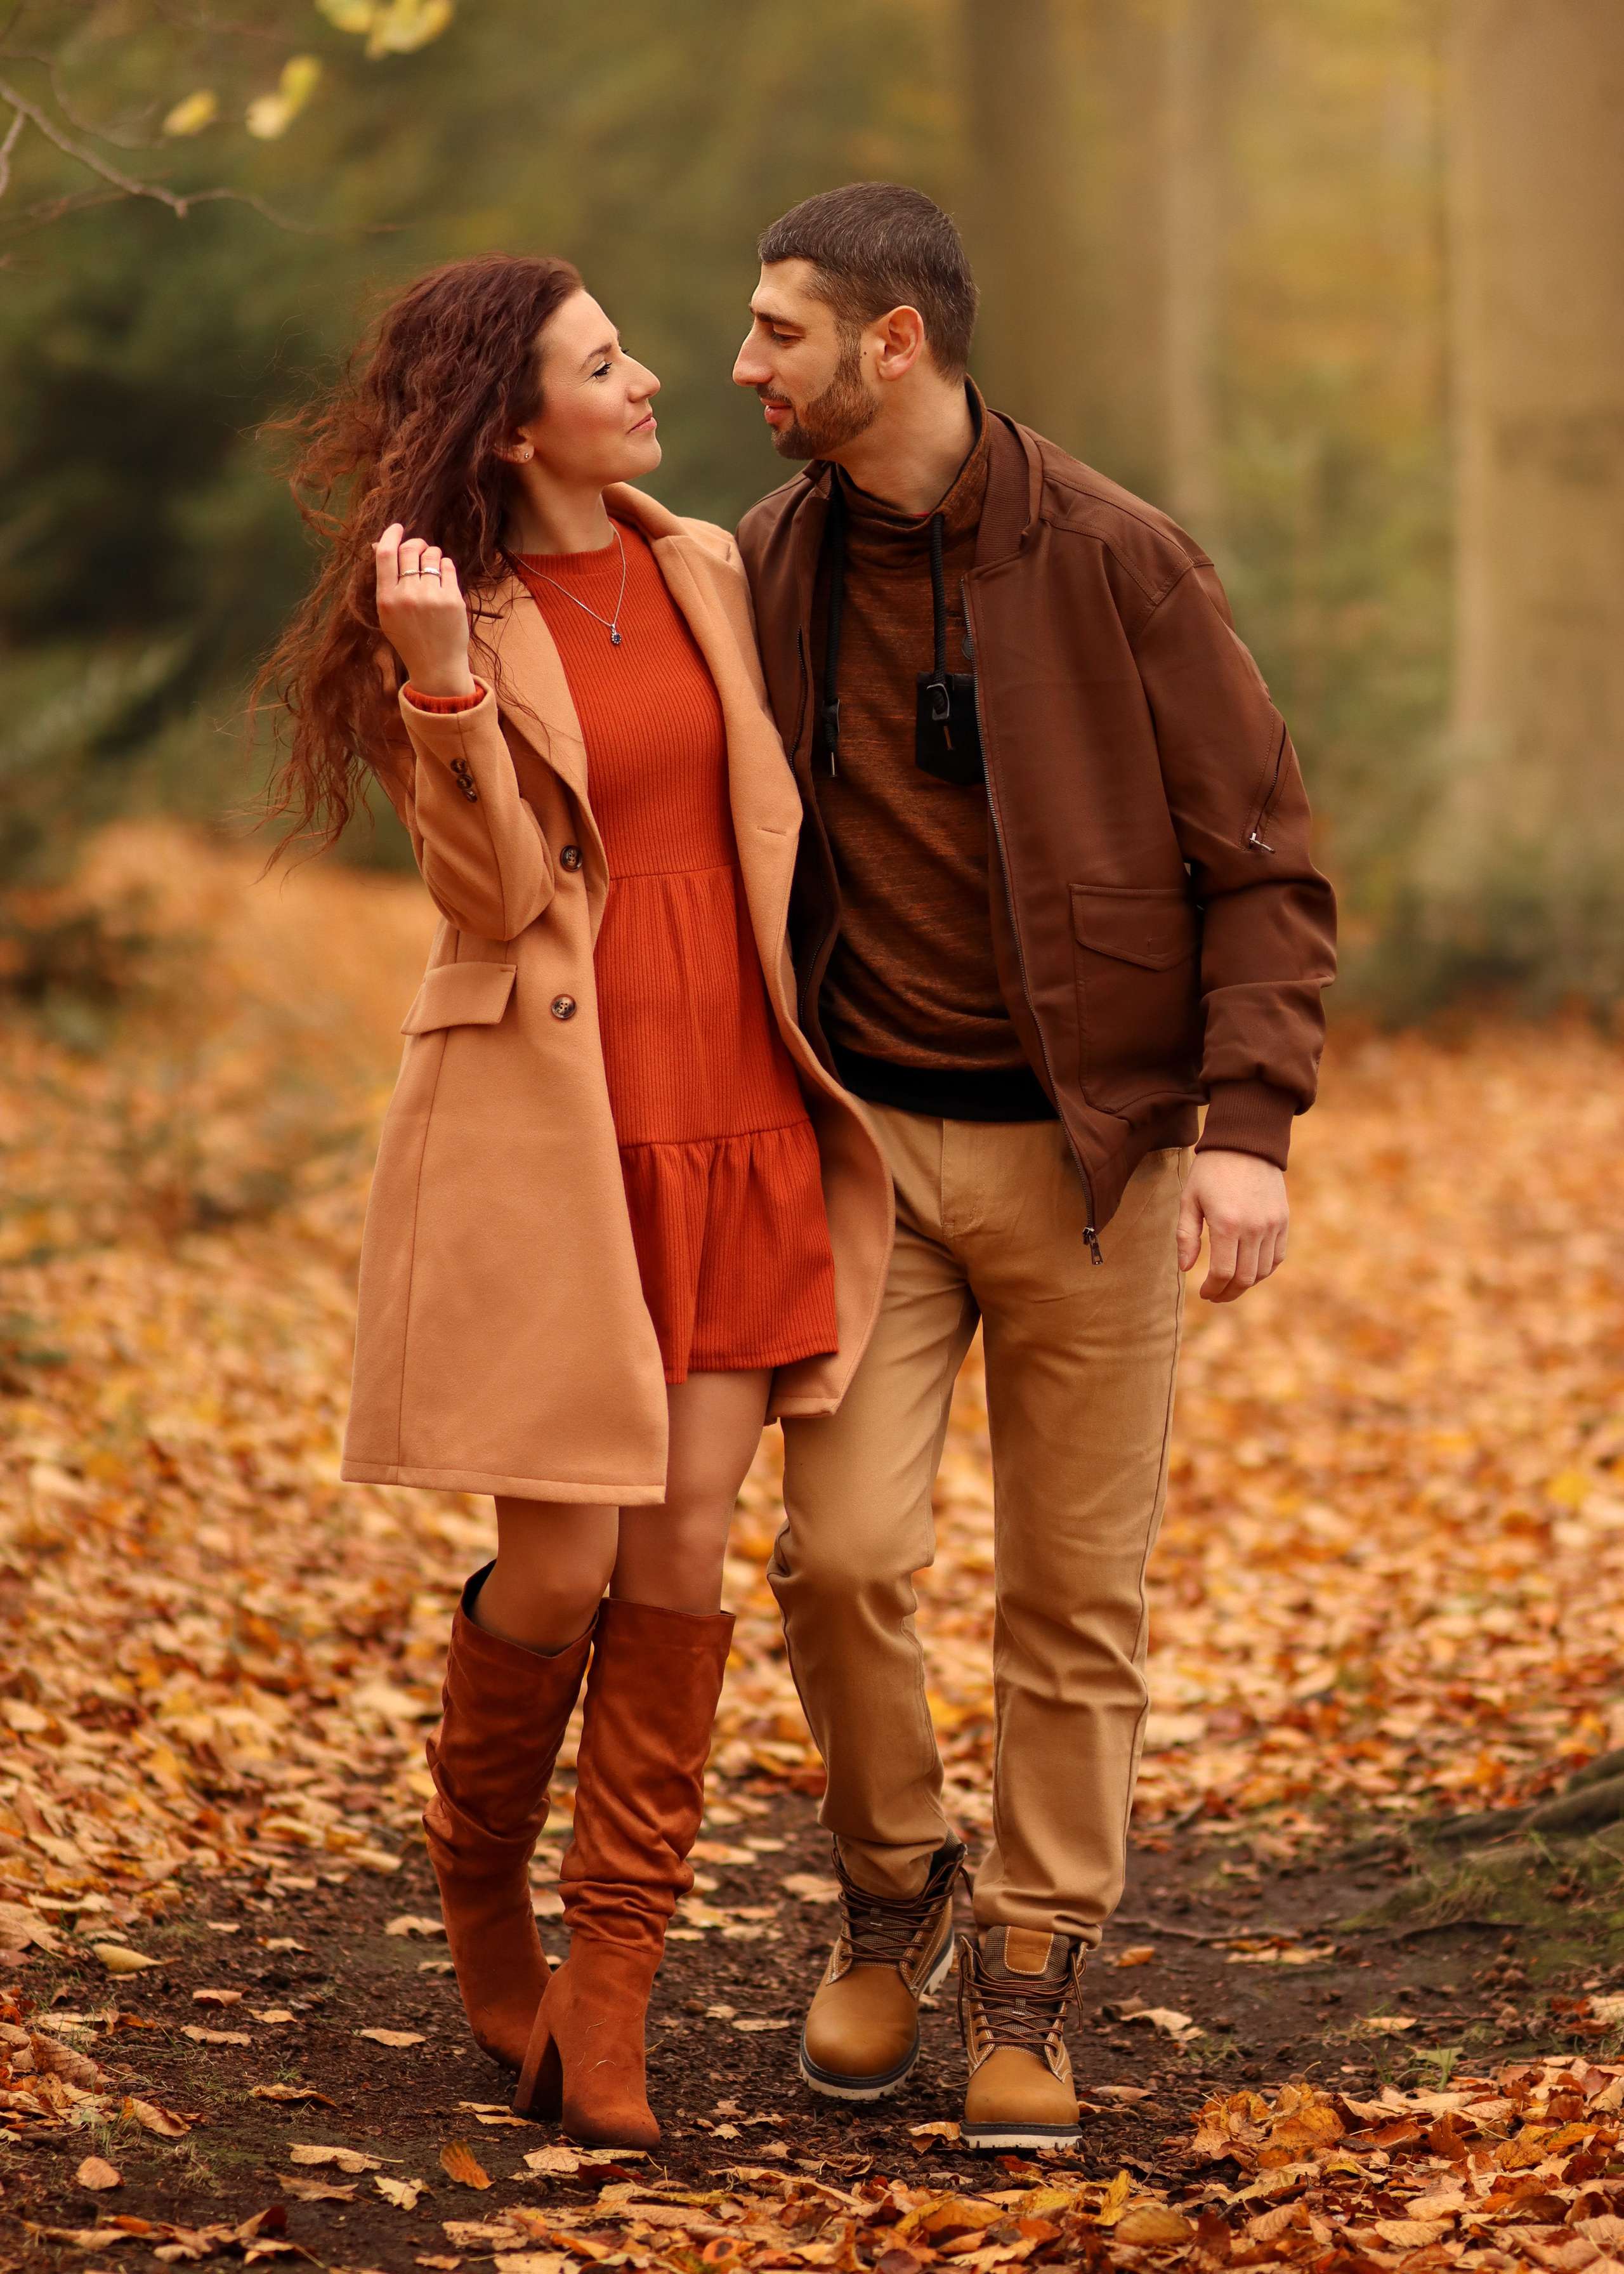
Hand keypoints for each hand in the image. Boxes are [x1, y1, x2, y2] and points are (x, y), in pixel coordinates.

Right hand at [374, 522, 476, 697]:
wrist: (436, 666)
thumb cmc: (410, 638)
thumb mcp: (388, 613)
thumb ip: (385, 581)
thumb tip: (377, 544)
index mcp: (386, 599)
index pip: (384, 554)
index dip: (391, 535)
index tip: (398, 527)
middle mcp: (407, 596)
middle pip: (409, 549)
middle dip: (415, 543)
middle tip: (420, 548)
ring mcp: (431, 597)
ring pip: (431, 555)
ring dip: (432, 554)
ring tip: (433, 566)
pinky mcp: (452, 599)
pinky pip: (448, 566)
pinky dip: (445, 565)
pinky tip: (443, 576)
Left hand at [1176, 1149, 1288, 1302]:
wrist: (1245, 1143)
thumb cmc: (1210, 1171)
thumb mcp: (1189, 1200)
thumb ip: (1186, 1236)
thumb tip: (1186, 1268)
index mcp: (1227, 1224)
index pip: (1223, 1272)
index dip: (1213, 1289)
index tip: (1203, 1293)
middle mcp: (1254, 1227)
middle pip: (1245, 1278)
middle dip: (1228, 1293)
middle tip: (1215, 1296)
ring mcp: (1272, 1225)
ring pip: (1262, 1271)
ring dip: (1245, 1284)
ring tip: (1229, 1285)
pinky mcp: (1283, 1220)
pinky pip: (1277, 1256)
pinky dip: (1264, 1270)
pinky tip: (1249, 1270)